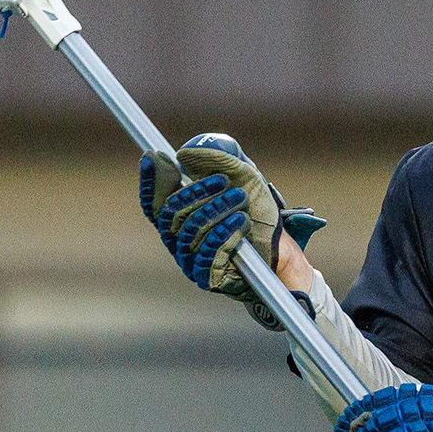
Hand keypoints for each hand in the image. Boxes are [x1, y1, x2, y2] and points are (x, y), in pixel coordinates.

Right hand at [139, 134, 324, 305]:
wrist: (281, 246)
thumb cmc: (258, 211)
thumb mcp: (243, 176)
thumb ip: (217, 161)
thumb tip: (185, 154)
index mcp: (179, 218)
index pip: (154, 203)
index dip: (150, 181)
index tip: (154, 156)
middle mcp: (178, 240)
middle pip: (171, 214)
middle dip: (197, 193)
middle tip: (223, 180)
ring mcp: (190, 261)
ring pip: (191, 231)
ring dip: (217, 210)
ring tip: (241, 200)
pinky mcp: (206, 277)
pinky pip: (207, 253)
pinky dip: (225, 233)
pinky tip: (242, 222)